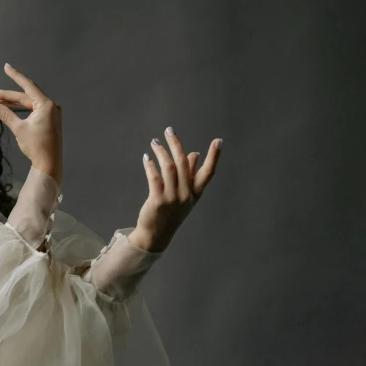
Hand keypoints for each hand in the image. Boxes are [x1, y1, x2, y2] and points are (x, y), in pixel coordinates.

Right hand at [0, 64, 63, 184]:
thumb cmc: (36, 145)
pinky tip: (11, 107)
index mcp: (46, 105)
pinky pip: (34, 109)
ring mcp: (52, 113)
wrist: (49, 163)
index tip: (6, 67)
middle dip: (9, 95)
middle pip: (27, 96)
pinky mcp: (50, 120)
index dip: (15, 76)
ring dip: (15, 102)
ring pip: (30, 103)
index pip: (28, 86)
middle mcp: (51, 106)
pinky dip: (22, 108)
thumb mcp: (19, 128)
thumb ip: (6, 114)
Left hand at [128, 127, 221, 252]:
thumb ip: (190, 174)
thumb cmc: (171, 212)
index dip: (214, 156)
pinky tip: (147, 158)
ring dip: (161, 152)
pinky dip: (151, 165)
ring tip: (155, 142)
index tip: (218, 141)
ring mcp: (173, 198)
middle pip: (184, 163)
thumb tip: (194, 154)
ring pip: (169, 168)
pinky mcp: (158, 201)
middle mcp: (187, 195)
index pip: (208, 172)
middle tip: (169, 131)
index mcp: (195, 192)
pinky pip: (155, 178)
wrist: (156, 234)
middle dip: (177, 144)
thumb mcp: (184, 194)